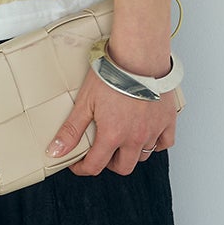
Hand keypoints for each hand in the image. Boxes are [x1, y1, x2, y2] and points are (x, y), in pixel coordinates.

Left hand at [44, 68, 177, 177]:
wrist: (139, 56)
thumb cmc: (112, 74)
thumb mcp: (85, 102)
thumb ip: (71, 130)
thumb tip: (55, 152)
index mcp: (113, 135)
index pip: (95, 166)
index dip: (82, 168)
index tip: (78, 163)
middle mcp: (135, 138)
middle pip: (123, 168)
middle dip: (109, 164)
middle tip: (102, 152)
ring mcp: (153, 130)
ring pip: (143, 156)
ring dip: (131, 153)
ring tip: (122, 140)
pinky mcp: (168, 120)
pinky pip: (165, 143)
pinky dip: (156, 143)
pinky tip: (146, 134)